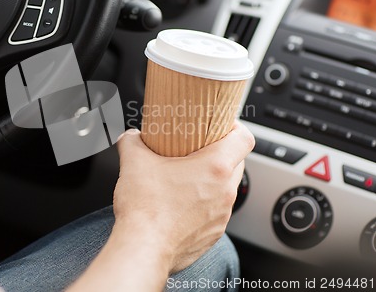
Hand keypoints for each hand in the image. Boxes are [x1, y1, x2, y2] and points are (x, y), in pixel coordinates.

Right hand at [113, 121, 254, 272]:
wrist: (143, 249)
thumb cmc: (145, 208)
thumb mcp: (134, 162)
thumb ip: (132, 141)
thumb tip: (131, 137)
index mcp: (214, 168)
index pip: (244, 139)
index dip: (234, 128)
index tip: (220, 126)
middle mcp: (225, 192)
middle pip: (237, 162)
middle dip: (220, 153)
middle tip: (198, 149)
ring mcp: (221, 216)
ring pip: (226, 189)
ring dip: (212, 181)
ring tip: (187, 177)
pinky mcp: (213, 234)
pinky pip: (216, 211)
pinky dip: (204, 204)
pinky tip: (181, 203)